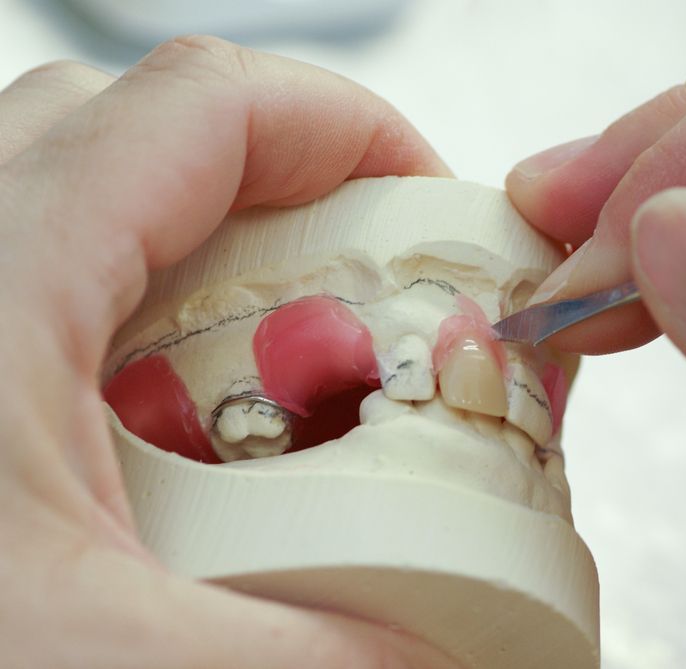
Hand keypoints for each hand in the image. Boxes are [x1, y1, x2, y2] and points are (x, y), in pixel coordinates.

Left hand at [0, 37, 457, 667]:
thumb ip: (341, 647)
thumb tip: (474, 650)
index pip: (197, 109)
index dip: (343, 124)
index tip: (430, 199)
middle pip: (141, 134)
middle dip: (289, 182)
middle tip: (370, 277)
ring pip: (81, 198)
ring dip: (212, 245)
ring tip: (285, 341)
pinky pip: (43, 284)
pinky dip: (140, 313)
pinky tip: (178, 413)